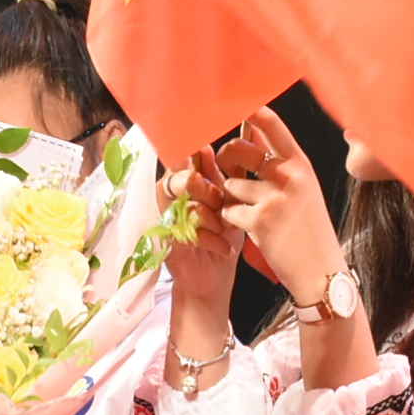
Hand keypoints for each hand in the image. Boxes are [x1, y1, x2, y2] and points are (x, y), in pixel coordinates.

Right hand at [163, 147, 248, 315]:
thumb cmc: (223, 236)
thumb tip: (245, 137)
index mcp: (184, 181)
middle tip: (222, 206)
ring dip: (214, 220)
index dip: (194, 153)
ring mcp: (167, 219)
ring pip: (191, 205)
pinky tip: (225, 248)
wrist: (214, 277)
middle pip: (186, 179)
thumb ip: (232, 172)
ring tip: (225, 230)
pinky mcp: (169, 241)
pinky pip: (194, 232)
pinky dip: (215, 241)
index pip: (185, 158)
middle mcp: (170, 197)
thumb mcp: (231, 201)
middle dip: (211, 193)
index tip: (207, 151)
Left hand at [202, 109, 345, 302]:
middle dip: (227, 159)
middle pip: (240, 149)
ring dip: (232, 200)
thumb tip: (250, 131)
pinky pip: (229, 210)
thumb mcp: (304, 190)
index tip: (236, 103)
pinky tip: (247, 230)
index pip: (273, 126)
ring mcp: (275, 198)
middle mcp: (289, 176)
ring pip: (231, 185)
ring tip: (251, 215)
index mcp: (302, 165)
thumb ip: (282, 164)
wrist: (322, 271)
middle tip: (228, 171)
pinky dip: (231, 221)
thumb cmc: (311, 231)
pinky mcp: (260, 220)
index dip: (251, 111)